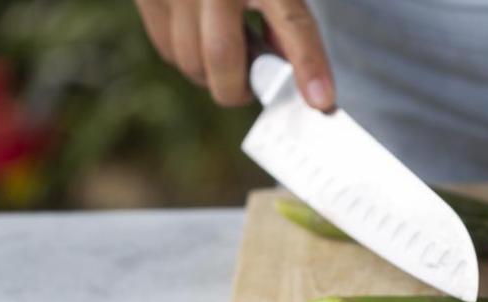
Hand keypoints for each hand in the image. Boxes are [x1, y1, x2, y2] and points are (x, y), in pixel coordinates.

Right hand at [134, 0, 333, 109]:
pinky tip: (202, 32)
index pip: (291, 20)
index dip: (308, 64)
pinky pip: (167, 47)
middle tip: (252, 84)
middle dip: (238, 87)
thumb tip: (283, 69)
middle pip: (220, 56)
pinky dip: (189, 56)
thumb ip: (286, 14)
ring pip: (189, 60)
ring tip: (228, 46)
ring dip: (212, 73)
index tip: (321, 101)